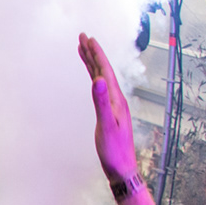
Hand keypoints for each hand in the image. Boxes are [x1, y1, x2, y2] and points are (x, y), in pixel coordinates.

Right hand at [79, 33, 136, 182]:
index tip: (86, 39)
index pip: (105, 71)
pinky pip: (101, 89)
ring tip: (84, 52)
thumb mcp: (106, 125)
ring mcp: (114, 105)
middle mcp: (116, 99)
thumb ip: (102, 102)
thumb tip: (97, 80)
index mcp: (116, 99)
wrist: (122, 167)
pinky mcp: (110, 112)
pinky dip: (94, 78)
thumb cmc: (114, 149)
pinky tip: (92, 79)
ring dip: (93, 64)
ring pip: (101, 78)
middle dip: (93, 53)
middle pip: (103, 70)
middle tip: (83, 38)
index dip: (95, 54)